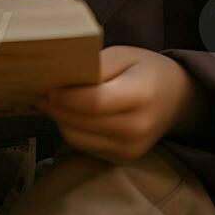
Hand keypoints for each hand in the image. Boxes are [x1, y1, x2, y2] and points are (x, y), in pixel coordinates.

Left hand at [35, 46, 209, 163]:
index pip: (94, 102)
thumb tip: (59, 79)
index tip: (46, 87)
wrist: (176, 99)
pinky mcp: (121, 158)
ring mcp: (130, 148)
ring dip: (58, 119)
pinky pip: (82, 146)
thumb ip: (93, 67)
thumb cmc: (145, 71)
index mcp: (141, 95)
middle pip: (80, 123)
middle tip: (38, 90)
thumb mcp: (122, 56)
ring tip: (49, 100)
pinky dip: (70, 129)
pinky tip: (67, 113)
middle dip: (54, 107)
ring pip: (75, 137)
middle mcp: (137, 128)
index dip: (65, 97)